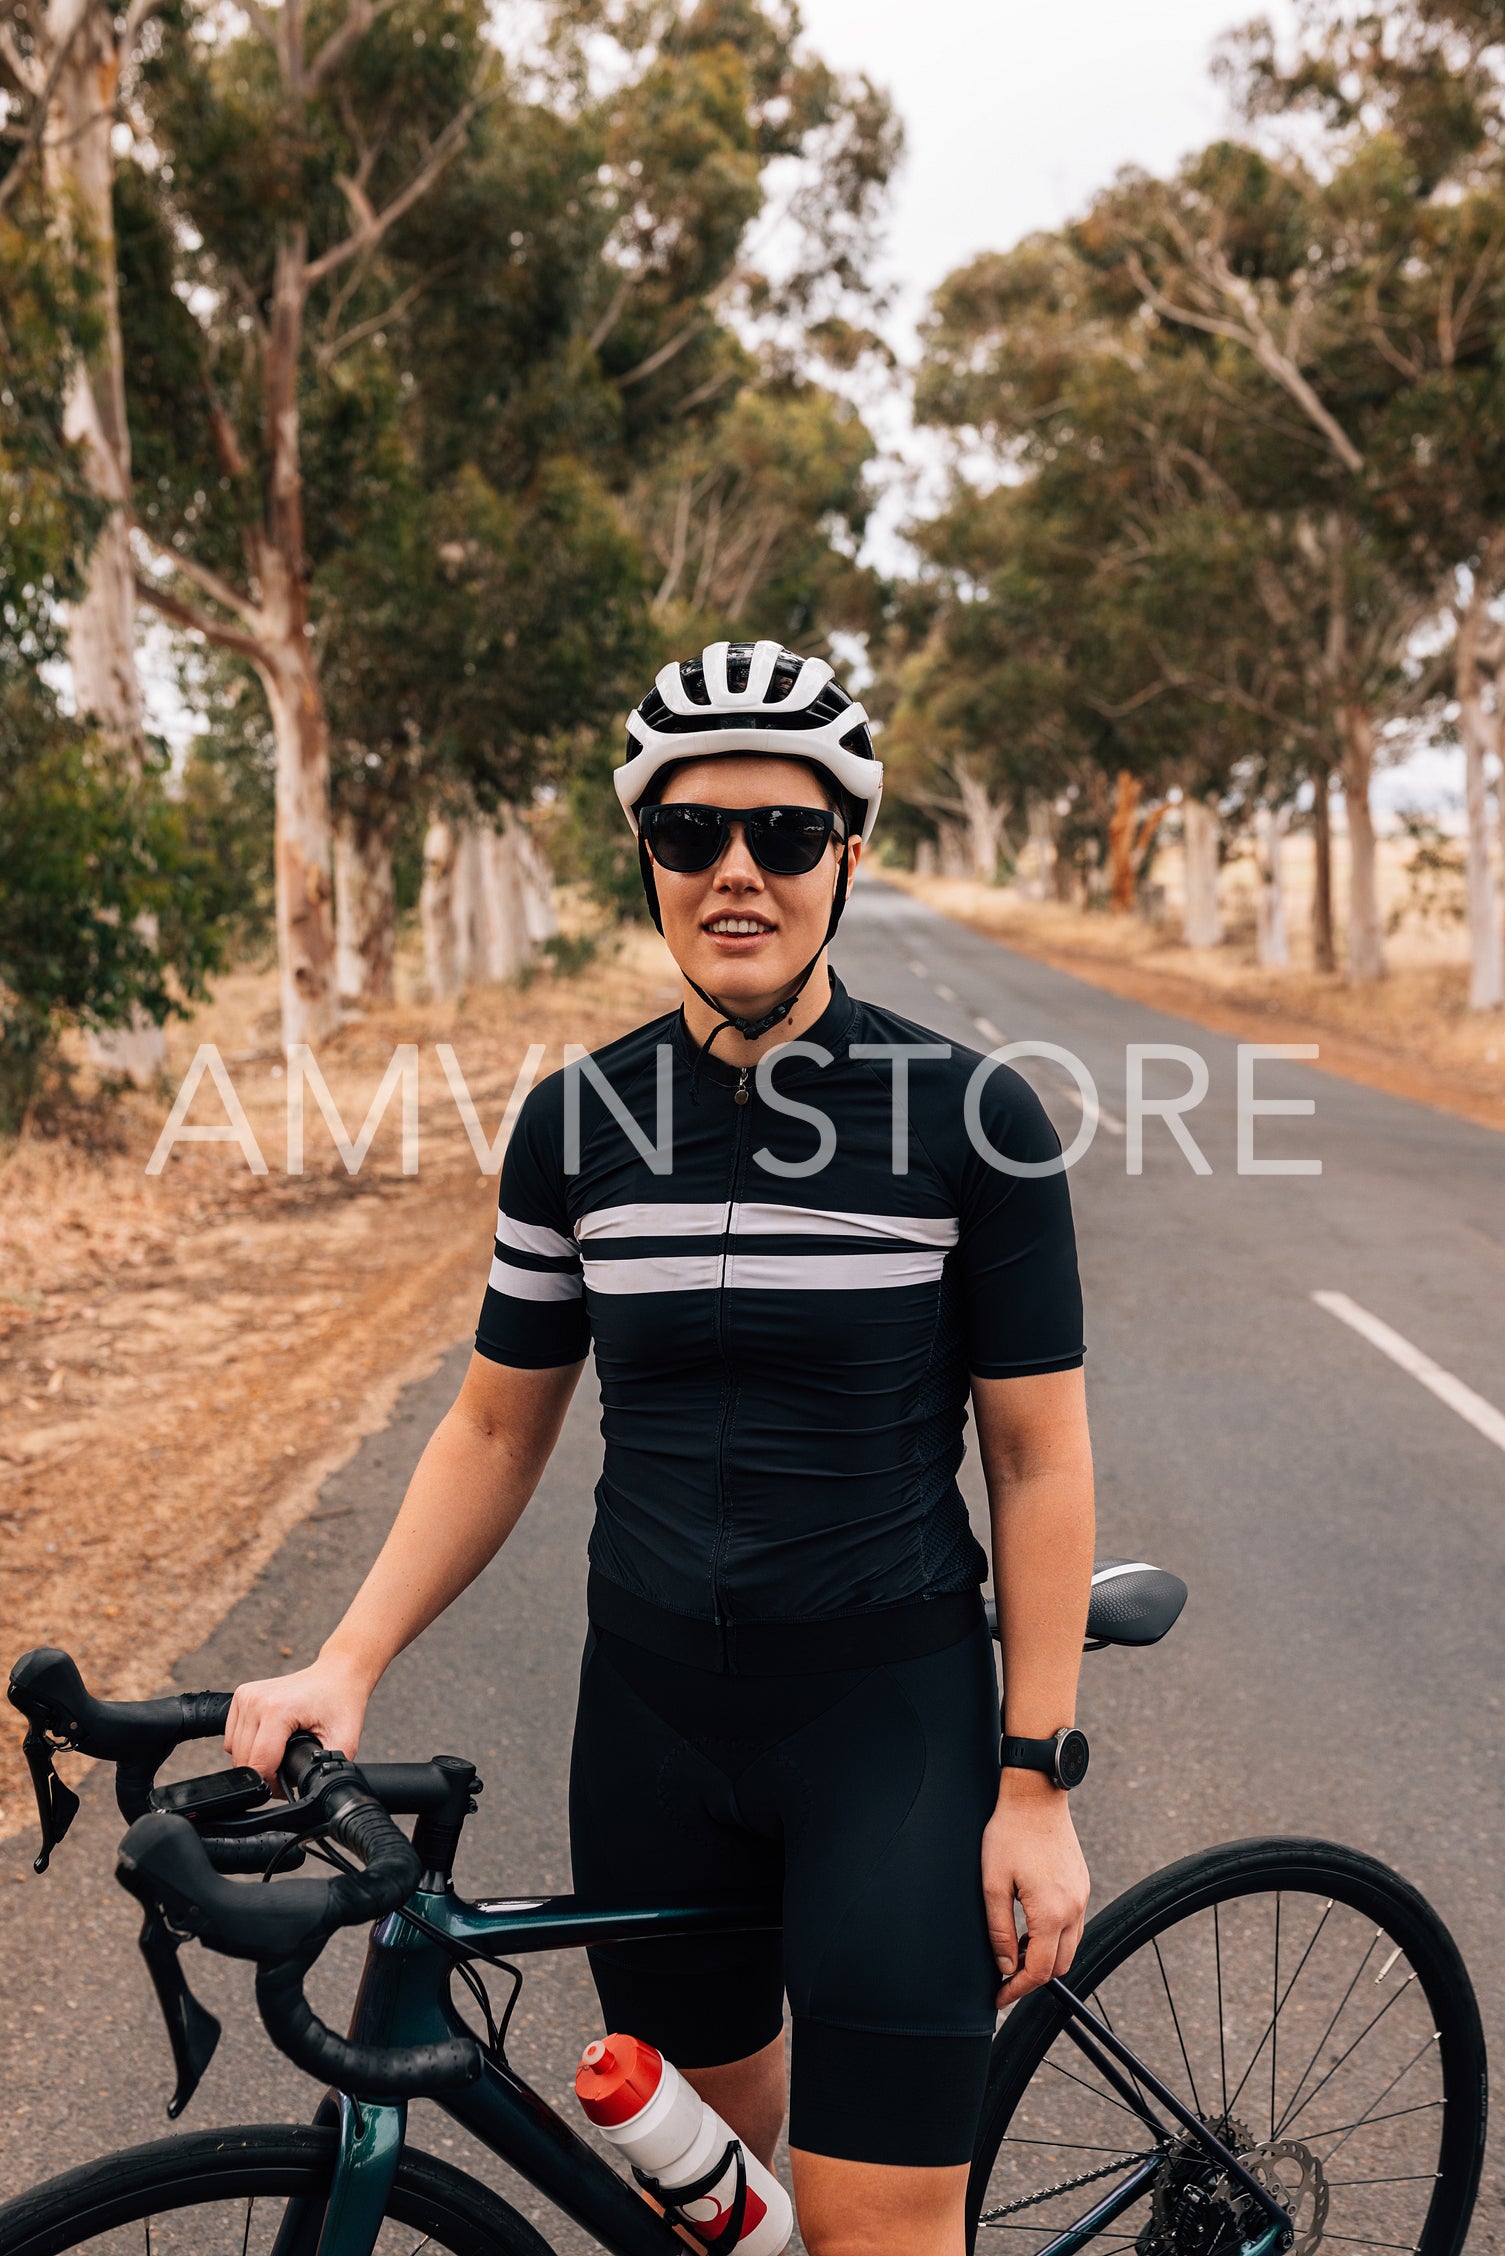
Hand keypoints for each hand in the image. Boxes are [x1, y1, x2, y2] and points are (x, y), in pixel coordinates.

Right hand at [225, 1650, 372, 1787]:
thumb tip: (315, 1790)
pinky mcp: (241, 1695)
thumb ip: (326, 1768)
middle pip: (244, 1760)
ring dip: (254, 1760)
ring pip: (234, 1750)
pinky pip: (232, 1737)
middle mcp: (256, 1700)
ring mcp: (246, 1696)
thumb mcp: (344, 1740)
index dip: (272, 1785)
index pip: (260, 1764)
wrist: (336, 1674)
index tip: (288, 1786)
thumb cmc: (341, 1702)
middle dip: (264, 1774)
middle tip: (287, 1771)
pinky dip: (246, 1746)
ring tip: (280, 1755)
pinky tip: (267, 1742)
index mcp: (278, 1709)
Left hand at [983, 1771, 1090, 2007]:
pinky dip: (1054, 1936)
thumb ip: (1000, 1930)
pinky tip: (1031, 1925)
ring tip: (1015, 1948)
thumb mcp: (993, 1884)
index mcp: (1052, 1912)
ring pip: (1069, 1946)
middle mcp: (1074, 1908)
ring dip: (1045, 1956)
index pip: (1040, 1971)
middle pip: (1060, 1965)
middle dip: (1033, 1976)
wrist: (1035, 1795)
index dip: (1017, 1989)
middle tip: (1005, 1975)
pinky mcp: (1081, 1884)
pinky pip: (1073, 1924)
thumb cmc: (1009, 1834)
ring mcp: (1082, 1896)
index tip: (999, 1997)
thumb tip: (1005, 1966)